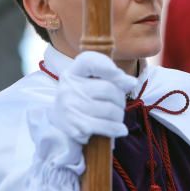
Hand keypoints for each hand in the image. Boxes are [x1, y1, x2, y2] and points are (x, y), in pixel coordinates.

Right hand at [33, 52, 136, 172]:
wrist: (58, 126)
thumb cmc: (81, 101)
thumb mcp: (90, 84)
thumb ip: (110, 79)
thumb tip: (131, 82)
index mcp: (72, 73)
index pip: (89, 61)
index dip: (108, 67)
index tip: (123, 79)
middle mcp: (68, 87)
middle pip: (107, 88)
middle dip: (120, 99)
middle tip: (119, 105)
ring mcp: (70, 107)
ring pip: (110, 109)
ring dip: (119, 115)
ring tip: (117, 117)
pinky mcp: (76, 126)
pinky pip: (105, 126)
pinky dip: (117, 129)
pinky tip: (120, 129)